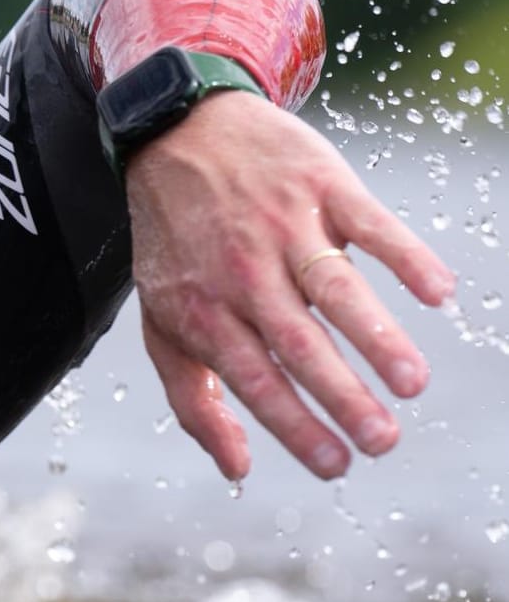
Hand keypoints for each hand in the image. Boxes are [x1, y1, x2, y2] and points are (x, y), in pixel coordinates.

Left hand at [126, 89, 455, 480]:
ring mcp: (284, 226)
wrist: (177, 133)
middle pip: (298, 343)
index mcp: (204, 311)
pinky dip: (406, 256)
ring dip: (377, 337)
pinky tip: (439, 293)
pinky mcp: (321, 184)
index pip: (254, 379)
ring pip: (335, 289)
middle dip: (341, 396)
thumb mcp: (161, 321)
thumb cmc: (174, 243)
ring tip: (412, 383)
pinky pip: (370, 223)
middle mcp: (242, 273)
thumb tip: (237, 468)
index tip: (335, 464)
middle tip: (383, 440)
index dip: (294, 423)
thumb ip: (195, 399)